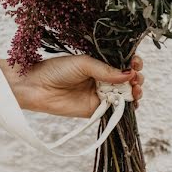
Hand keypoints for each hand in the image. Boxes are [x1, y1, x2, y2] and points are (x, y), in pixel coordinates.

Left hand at [0, 54, 144, 117]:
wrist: (35, 87)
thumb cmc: (56, 69)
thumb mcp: (83, 63)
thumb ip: (106, 70)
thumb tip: (129, 75)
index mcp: (99, 62)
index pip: (123, 62)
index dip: (133, 63)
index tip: (136, 63)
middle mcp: (102, 78)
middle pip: (127, 79)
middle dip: (136, 78)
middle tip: (136, 79)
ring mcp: (99, 94)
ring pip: (124, 94)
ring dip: (134, 92)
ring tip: (136, 91)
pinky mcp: (94, 109)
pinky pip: (114, 109)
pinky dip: (126, 108)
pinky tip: (132, 103)